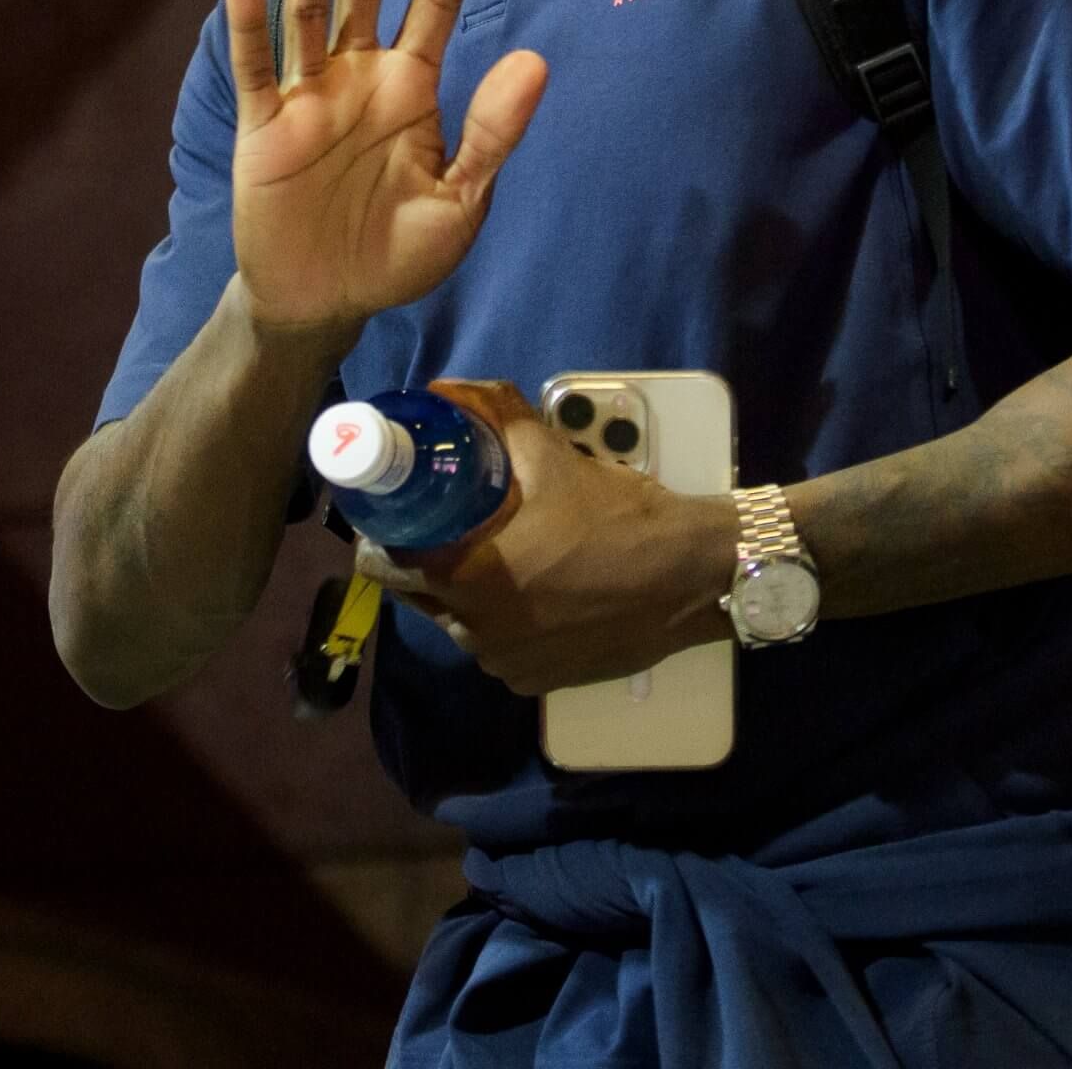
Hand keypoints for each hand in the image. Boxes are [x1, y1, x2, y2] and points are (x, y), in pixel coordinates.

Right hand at [224, 0, 548, 342]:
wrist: (323, 305)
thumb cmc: (394, 255)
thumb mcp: (459, 203)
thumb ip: (491, 133)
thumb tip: (536, 60)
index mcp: (412, 86)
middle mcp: (359, 75)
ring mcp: (308, 95)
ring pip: (310, 6)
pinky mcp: (263, 126)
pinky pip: (257, 64)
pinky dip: (249, 18)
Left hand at [359, 380, 735, 696]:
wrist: (689, 577)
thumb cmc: (616, 516)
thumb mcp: (553, 456)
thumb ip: (496, 416)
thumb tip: (449, 388)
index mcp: (466, 578)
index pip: (384, 566)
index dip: (382, 536)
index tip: (397, 512)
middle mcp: (474, 633)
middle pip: (417, 598)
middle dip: (422, 563)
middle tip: (446, 528)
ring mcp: (505, 665)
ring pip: (459, 626)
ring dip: (465, 595)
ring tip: (497, 558)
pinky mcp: (535, 683)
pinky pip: (499, 651)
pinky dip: (504, 625)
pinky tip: (535, 594)